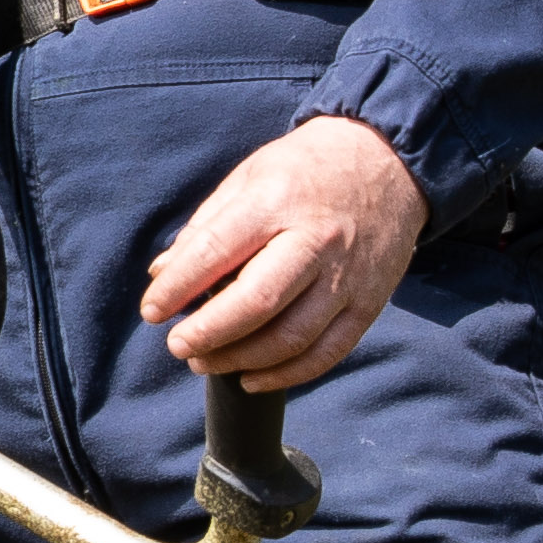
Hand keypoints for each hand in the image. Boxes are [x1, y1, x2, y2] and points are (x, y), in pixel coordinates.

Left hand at [138, 112, 423, 389]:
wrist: (390, 164)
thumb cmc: (307, 171)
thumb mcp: (250, 178)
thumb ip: (206, 226)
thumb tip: (162, 273)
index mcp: (277, 202)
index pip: (217, 251)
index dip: (178, 287)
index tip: (152, 311)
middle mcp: (316, 242)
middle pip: (257, 302)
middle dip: (209, 332)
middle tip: (177, 345)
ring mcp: (347, 278)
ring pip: (292, 337)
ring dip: (241, 360)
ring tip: (205, 362)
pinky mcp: (369, 305)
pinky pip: (327, 353)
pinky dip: (286, 375)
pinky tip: (252, 378)